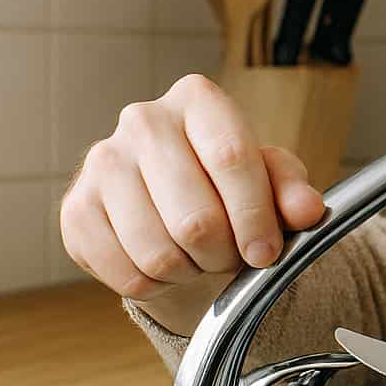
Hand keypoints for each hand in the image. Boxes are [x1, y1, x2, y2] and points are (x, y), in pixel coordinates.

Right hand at [59, 74, 325, 333]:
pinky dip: (157, 285)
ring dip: (191, 271)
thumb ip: (293, 191)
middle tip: (233, 256)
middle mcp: (143, 120)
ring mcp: (101, 162)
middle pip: (195, 219)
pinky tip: (167, 263)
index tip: (267, 253)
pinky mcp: (76, 209)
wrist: (173, 198)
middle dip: (225, 254)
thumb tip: (309, 211)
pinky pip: (127, 274)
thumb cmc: (231, 183)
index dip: (254, 217)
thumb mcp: (273, 178)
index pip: (231, 159)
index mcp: (198, 100)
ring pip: (159, 253)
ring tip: (200, 256)